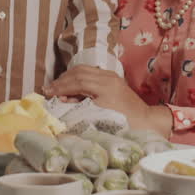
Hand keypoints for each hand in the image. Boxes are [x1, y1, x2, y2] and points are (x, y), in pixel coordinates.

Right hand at [43, 65, 169, 134]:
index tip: (47, 93)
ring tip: (56, 86)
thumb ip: (81, 109)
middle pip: (79, 72)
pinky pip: (91, 72)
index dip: (60, 87)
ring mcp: (111, 76)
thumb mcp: (101, 118)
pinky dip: (77, 76)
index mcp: (105, 87)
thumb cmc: (126, 125)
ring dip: (68, 76)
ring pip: (84, 69)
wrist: (147, 121)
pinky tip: (71, 84)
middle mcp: (108, 77)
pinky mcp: (112, 78)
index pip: (78, 81)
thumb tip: (63, 102)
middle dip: (62, 80)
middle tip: (48, 89)